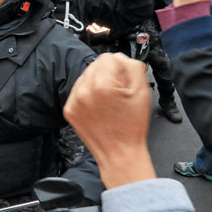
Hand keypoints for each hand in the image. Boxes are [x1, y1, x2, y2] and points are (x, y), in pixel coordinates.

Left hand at [64, 53, 155, 188]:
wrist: (119, 154)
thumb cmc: (131, 127)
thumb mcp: (142, 92)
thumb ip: (133, 66)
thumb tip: (120, 57)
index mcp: (102, 85)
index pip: (108, 57)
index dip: (121, 67)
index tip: (124, 80)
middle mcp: (84, 91)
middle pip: (96, 64)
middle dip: (108, 74)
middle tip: (118, 92)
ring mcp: (74, 101)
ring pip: (86, 76)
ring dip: (98, 82)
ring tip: (109, 101)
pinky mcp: (69, 110)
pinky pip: (79, 90)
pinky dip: (89, 94)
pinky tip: (99, 107)